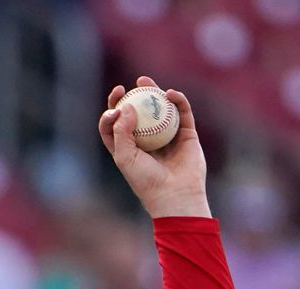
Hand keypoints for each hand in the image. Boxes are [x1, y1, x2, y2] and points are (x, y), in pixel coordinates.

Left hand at [98, 77, 210, 218]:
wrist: (175, 194)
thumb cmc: (146, 180)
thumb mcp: (125, 157)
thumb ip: (122, 132)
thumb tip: (128, 106)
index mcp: (129, 148)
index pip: (116, 125)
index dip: (112, 111)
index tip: (115, 104)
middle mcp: (148, 140)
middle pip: (138, 113)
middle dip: (131, 97)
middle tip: (128, 86)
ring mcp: (168, 136)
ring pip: (160, 109)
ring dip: (153, 92)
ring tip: (145, 81)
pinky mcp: (187, 134)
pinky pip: (182, 113)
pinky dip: (177, 100)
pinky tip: (170, 93)